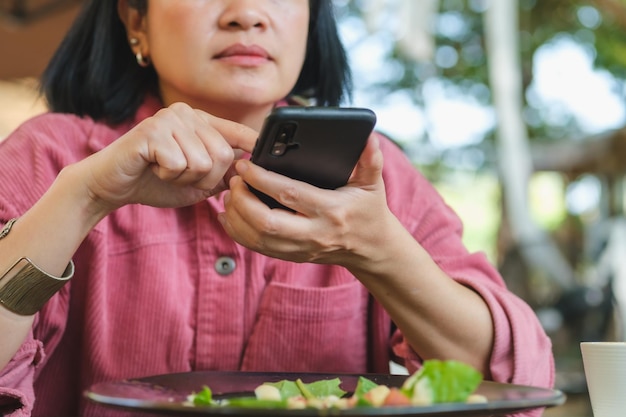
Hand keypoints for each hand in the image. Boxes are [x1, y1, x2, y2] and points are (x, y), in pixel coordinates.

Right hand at [75, 102, 257, 213]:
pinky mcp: (151, 130)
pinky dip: (167, 175)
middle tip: (181, 176)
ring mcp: (169, 118)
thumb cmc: (155, 182)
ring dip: (183, 178)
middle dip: (205, 179)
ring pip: (202, 162)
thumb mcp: (197, 182)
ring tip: (164, 171)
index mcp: (201, 122)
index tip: (269, 152)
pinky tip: (152, 168)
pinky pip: (178, 164)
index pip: (238, 132)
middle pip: (223, 155)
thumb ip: (222, 175)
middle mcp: (187, 113)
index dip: (255, 145)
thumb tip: (251, 172)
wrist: (113, 185)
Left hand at [218, 134, 396, 268]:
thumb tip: (369, 137)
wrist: (371, 248)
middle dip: (244, 200)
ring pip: (259, 238)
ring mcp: (302, 248)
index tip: (245, 165)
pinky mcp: (293, 256)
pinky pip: (258, 248)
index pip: (290, 195)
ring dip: (237, 217)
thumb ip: (371, 160)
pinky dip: (238, 233)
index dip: (263, 180)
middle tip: (234, 180)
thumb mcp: (373, 183)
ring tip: (229, 194)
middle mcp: (315, 233)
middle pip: (267, 222)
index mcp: (332, 211)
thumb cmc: (369, 210)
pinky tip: (228, 216)